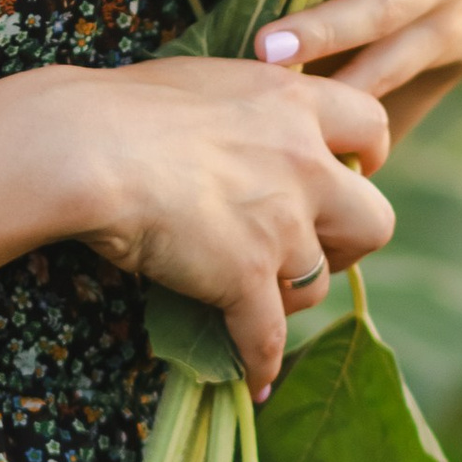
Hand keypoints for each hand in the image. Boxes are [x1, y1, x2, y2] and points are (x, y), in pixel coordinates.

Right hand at [77, 56, 393, 390]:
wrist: (87, 145)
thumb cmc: (120, 106)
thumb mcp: (206, 81)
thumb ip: (244, 106)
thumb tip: (239, 123)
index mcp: (294, 102)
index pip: (369, 125)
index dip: (366, 157)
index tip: (350, 173)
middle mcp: (304, 161)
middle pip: (375, 219)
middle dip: (349, 242)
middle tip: (314, 247)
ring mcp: (281, 223)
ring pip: (319, 282)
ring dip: (292, 294)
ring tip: (258, 297)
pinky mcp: (246, 276)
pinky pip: (266, 337)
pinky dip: (260, 361)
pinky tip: (253, 379)